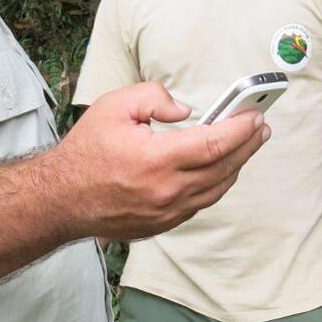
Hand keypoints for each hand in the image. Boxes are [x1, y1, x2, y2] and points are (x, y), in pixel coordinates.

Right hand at [54, 82, 268, 240]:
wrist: (60, 200)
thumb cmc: (86, 152)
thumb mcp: (115, 106)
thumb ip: (154, 97)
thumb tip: (187, 110)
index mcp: (157, 159)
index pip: (215, 143)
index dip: (240, 129)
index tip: (256, 115)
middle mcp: (167, 190)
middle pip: (224, 167)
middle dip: (248, 145)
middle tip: (261, 127)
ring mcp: (167, 212)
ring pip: (217, 188)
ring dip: (237, 165)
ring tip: (248, 144)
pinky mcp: (163, 224)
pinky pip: (201, 203)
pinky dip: (217, 183)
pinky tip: (222, 168)